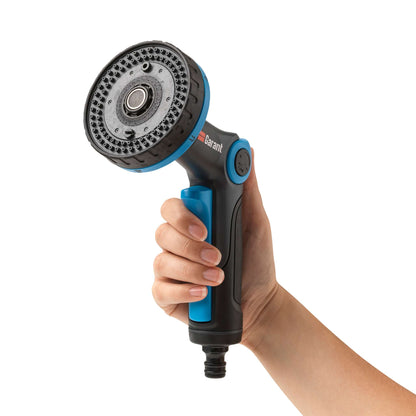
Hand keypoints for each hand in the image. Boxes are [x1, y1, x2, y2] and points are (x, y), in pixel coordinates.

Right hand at [152, 150, 278, 346]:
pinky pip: (159, 288)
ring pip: (161, 260)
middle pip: (162, 232)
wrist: (259, 301)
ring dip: (191, 270)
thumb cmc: (256, 261)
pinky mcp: (165, 292)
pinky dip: (182, 291)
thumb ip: (247, 189)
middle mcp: (177, 241)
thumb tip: (248, 153)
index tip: (206, 229)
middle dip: (190, 247)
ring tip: (217, 278)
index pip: (172, 207)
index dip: (184, 217)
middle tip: (216, 256)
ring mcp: (170, 267)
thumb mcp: (256, 222)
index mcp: (194, 221)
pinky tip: (202, 293)